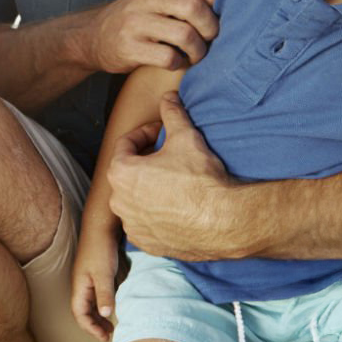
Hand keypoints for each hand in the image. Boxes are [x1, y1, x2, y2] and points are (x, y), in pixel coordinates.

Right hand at [69, 227, 120, 340]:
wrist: (101, 225)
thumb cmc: (101, 248)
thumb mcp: (104, 273)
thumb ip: (105, 294)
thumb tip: (105, 314)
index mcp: (79, 286)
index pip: (80, 314)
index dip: (91, 328)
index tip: (105, 337)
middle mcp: (81, 285)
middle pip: (83, 312)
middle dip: (94, 325)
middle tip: (109, 335)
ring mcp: (87, 279)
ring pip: (90, 304)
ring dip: (98, 316)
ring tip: (111, 326)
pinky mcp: (95, 273)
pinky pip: (95, 296)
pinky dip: (102, 305)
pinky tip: (112, 306)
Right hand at [89, 0, 218, 71]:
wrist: (95, 36)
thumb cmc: (140, 15)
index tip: (217, 10)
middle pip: (193, 7)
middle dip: (211, 27)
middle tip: (211, 37)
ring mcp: (135, 22)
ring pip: (184, 35)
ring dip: (198, 50)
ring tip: (197, 54)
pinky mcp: (130, 47)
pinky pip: (168, 58)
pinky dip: (180, 64)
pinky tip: (178, 62)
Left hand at [106, 91, 242, 259]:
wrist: (222, 221)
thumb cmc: (200, 180)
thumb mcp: (186, 137)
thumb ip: (172, 114)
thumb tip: (168, 97)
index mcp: (121, 172)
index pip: (126, 144)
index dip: (145, 133)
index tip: (161, 133)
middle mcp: (119, 201)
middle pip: (128, 173)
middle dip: (146, 162)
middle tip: (169, 156)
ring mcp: (132, 225)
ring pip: (135, 200)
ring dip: (149, 189)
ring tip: (173, 182)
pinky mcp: (147, 244)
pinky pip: (145, 224)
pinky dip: (155, 214)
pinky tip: (175, 207)